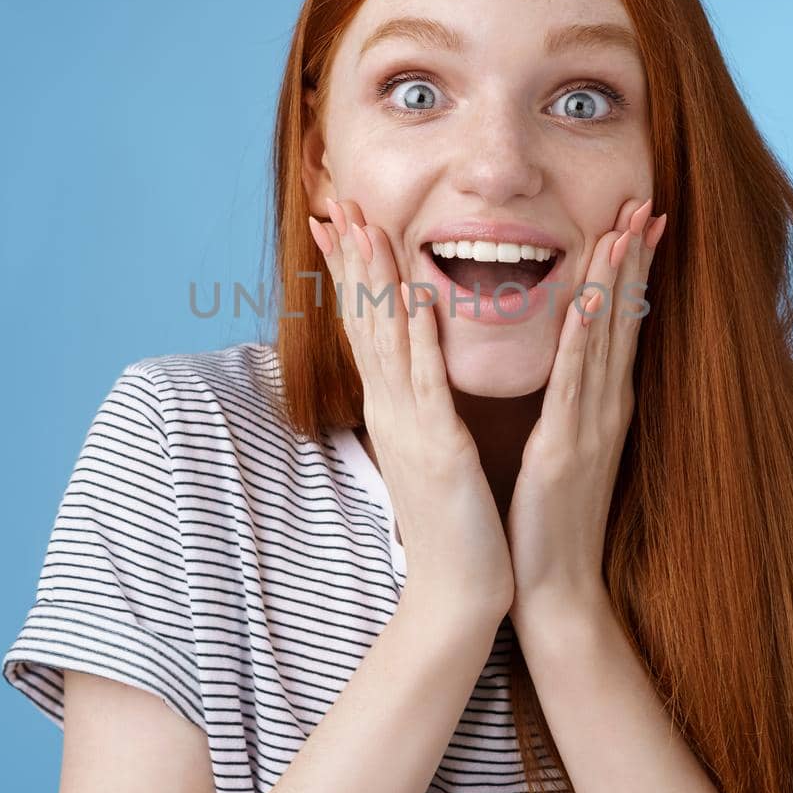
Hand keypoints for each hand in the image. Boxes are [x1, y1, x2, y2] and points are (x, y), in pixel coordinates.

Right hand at [308, 197, 515, 618]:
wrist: (456, 590)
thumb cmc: (450, 522)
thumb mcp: (429, 450)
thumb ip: (417, 407)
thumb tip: (408, 375)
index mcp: (394, 408)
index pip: (367, 325)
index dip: (350, 271)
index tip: (338, 222)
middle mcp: (391, 409)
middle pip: (364, 320)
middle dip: (351, 258)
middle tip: (336, 202)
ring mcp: (411, 426)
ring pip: (388, 339)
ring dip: (376, 280)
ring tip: (365, 226)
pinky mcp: (440, 448)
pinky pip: (427, 383)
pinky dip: (418, 337)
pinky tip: (414, 296)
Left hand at [505, 196, 667, 618]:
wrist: (556, 586)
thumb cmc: (552, 520)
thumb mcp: (566, 448)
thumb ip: (573, 406)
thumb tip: (574, 370)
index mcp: (603, 406)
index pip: (621, 324)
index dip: (631, 271)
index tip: (640, 221)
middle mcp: (607, 407)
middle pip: (623, 319)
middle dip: (634, 259)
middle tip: (647, 202)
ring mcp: (592, 425)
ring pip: (605, 338)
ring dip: (614, 281)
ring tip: (625, 227)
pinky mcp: (565, 446)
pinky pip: (573, 380)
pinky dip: (581, 336)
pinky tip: (585, 298)